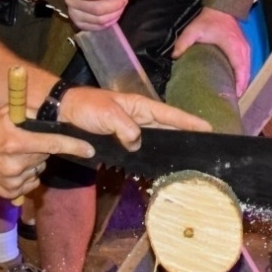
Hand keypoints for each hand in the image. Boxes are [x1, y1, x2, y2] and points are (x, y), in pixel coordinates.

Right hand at [0, 107, 94, 201]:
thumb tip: (51, 111)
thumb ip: (28, 111)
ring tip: (14, 156)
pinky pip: (30, 183)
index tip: (89, 150)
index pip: (52, 143)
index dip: (74, 147)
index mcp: (15, 141)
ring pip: (39, 170)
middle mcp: (15, 163)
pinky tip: (11, 168)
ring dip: (33, 163)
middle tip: (25, 143)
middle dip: (42, 149)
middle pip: (46, 156)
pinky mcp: (9, 193)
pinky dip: (26, 176)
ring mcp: (12, 180)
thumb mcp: (3, 114)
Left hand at [57, 85, 210, 152]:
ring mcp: (131, 130)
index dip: (189, 121)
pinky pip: (141, 149)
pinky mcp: (121, 141)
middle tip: (204, 147)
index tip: (208, 128)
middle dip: (186, 135)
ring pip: (157, 139)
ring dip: (170, 146)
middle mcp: (140, 118)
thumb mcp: (108, 114)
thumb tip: (137, 143)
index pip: (170, 114)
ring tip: (188, 158)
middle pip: (169, 127)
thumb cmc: (86, 107)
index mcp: (140, 107)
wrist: (63, 112)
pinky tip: (159, 164)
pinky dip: (151, 155)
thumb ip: (126, 128)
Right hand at [64, 0, 142, 31]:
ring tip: (122, 7)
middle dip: (114, 5)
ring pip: (97, 20)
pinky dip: (109, 23)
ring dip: (114, 15)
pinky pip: (96, 28)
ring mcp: (74, 14)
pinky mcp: (79, 24)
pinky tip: (115, 15)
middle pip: (94, 8)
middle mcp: (70, 0)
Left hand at [172, 7, 251, 96]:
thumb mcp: (194, 30)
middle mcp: (243, 49)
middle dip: (241, 87)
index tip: (236, 95)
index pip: (240, 69)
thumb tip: (175, 57)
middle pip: (246, 73)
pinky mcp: (245, 49)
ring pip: (248, 70)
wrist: (221, 9)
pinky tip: (235, 84)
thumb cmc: (209, 20)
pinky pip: (246, 66)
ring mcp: (246, 49)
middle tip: (232, 100)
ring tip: (233, 95)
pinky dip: (243, 76)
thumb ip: (183, 42)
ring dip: (243, 83)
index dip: (239, 83)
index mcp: (233, 47)